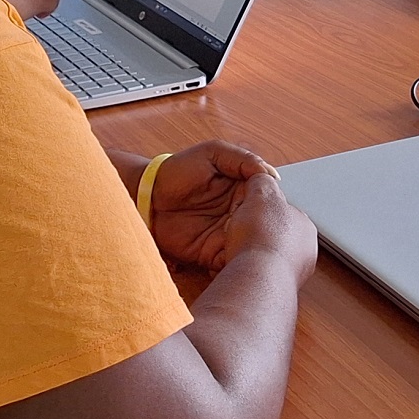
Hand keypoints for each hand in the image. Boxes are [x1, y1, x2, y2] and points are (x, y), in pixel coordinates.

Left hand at [142, 142, 317, 279]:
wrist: (147, 196)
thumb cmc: (177, 169)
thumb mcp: (212, 152)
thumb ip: (241, 158)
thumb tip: (271, 174)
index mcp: (243, 189)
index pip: (267, 199)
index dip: (270, 206)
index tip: (265, 210)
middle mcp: (239, 213)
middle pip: (262, 228)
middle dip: (265, 235)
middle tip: (261, 236)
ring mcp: (227, 234)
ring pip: (250, 248)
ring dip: (252, 252)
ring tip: (251, 252)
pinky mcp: (212, 253)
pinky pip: (230, 263)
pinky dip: (235, 266)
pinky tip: (237, 264)